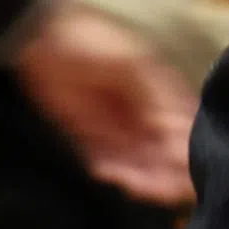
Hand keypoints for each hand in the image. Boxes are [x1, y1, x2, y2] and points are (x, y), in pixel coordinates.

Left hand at [11, 0, 197, 206]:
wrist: (39, 38)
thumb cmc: (92, 42)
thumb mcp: (131, 64)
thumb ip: (156, 98)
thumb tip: (181, 130)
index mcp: (160, 93)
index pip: (182, 128)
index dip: (187, 150)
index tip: (189, 171)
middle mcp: (142, 113)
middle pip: (162, 151)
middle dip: (165, 172)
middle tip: (160, 189)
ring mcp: (116, 126)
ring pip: (136, 161)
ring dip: (138, 176)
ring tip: (130, 183)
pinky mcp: (88, 136)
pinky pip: (105, 160)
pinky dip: (109, 170)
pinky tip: (107, 173)